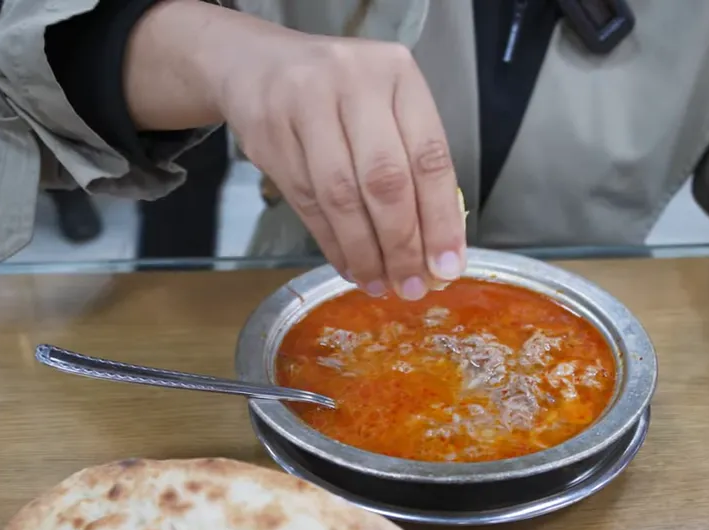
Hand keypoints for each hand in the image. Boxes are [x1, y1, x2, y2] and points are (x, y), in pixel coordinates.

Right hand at [206, 16, 465, 298]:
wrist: (260, 65)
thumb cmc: (341, 94)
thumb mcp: (388, 107)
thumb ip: (414, 166)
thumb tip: (438, 251)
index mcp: (396, 73)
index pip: (429, 156)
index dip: (440, 219)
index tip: (447, 266)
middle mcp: (351, 82)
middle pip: (384, 180)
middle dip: (401, 244)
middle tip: (411, 285)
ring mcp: (303, 105)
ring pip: (340, 197)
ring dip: (363, 251)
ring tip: (379, 283)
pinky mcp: (269, 133)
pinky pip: (307, 203)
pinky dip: (332, 243)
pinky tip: (350, 265)